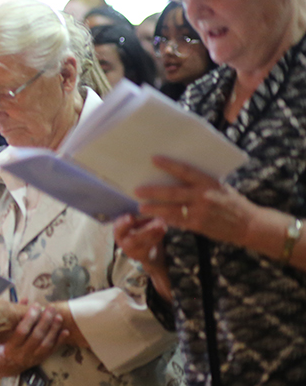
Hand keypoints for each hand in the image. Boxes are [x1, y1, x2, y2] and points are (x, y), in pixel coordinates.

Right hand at [0, 304, 65, 378]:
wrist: (0, 367)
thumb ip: (13, 316)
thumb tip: (24, 299)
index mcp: (10, 347)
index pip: (22, 331)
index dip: (30, 317)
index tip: (36, 305)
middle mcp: (21, 354)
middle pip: (37, 336)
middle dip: (45, 321)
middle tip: (51, 308)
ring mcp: (31, 358)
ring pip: (46, 344)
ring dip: (54, 330)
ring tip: (58, 317)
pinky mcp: (39, 361)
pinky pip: (51, 351)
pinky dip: (59, 341)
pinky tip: (65, 332)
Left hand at [136, 156, 254, 242]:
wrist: (249, 224)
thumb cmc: (232, 202)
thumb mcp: (220, 186)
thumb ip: (201, 182)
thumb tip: (179, 173)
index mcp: (209, 183)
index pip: (186, 171)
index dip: (169, 164)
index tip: (154, 159)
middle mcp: (204, 196)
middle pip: (173, 192)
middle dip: (153, 191)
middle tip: (137, 189)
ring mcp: (200, 212)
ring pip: (172, 210)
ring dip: (155, 208)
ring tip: (141, 206)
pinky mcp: (198, 226)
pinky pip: (177, 222)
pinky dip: (165, 219)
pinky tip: (154, 218)